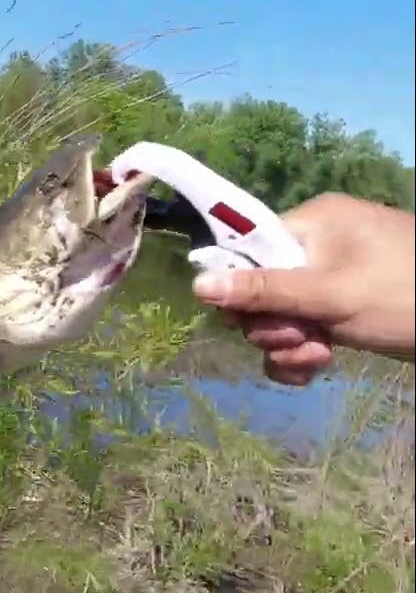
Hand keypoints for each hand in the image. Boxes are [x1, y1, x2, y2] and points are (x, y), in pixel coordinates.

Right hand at [192, 193, 414, 384]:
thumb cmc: (407, 296)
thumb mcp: (332, 296)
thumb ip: (265, 292)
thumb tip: (197, 285)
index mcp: (312, 225)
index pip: (246, 251)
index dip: (240, 289)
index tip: (253, 318)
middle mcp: (316, 248)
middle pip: (258, 290)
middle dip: (271, 325)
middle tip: (301, 340)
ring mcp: (331, 281)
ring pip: (278, 316)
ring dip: (288, 345)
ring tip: (319, 357)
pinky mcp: (343, 311)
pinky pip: (301, 330)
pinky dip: (302, 353)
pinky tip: (317, 368)